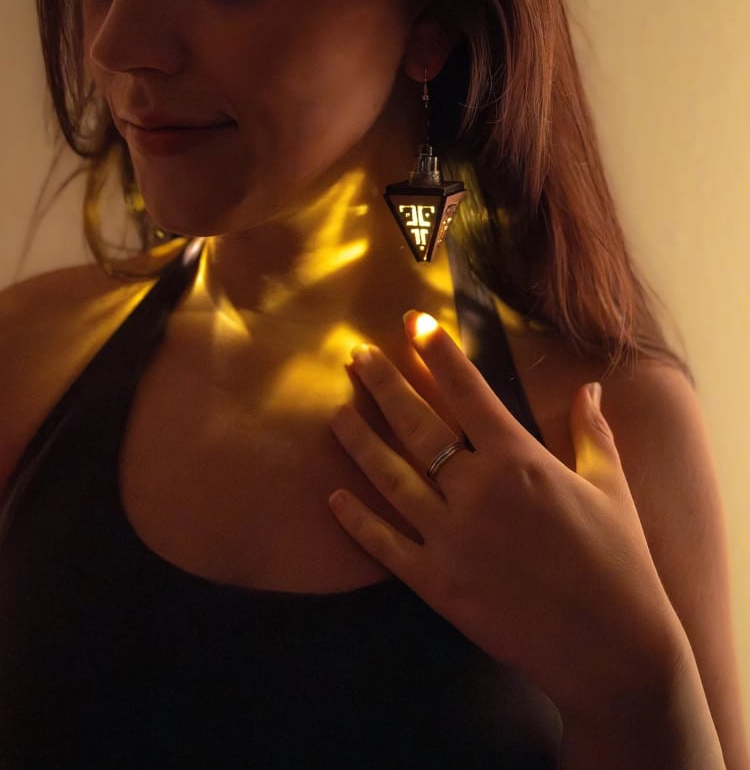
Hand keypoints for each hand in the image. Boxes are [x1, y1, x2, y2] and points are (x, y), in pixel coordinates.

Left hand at [328, 311, 684, 718]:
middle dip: (383, 385)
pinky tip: (334, 496)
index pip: (467, 391)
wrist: (612, 648)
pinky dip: (357, 520)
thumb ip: (590, 432)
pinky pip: (386, 545)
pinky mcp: (437, 584)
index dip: (438, 352)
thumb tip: (589, 387)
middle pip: (417, 426)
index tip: (415, 322)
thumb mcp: (610, 486)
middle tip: (356, 355)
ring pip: (391, 478)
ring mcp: (451, 539)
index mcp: (518, 460)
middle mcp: (476, 491)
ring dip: (360, 442)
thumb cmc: (618, 561)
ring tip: (336, 413)